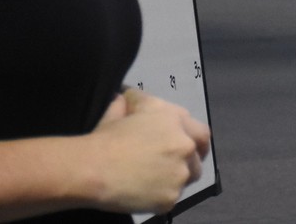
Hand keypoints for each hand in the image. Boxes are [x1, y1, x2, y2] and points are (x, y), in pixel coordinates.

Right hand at [89, 88, 210, 212]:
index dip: (193, 140)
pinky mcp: (171, 197)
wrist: (94, 168)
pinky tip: (145, 192)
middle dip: (189, 160)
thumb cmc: (107, 136)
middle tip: (172, 166)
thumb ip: (135, 101)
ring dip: (177, 177)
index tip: (183, 147)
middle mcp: (184, 145)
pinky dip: (161, 195)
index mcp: (176, 120)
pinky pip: (172, 197)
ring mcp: (180, 173)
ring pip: (188, 177)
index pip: (201, 132)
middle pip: (198, 156)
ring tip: (156, 179)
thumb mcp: (121, 106)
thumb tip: (128, 97)